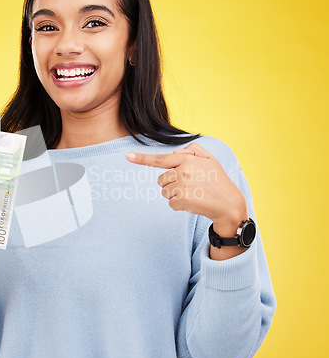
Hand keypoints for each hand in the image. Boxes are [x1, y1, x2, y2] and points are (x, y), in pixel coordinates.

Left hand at [126, 143, 247, 226]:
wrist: (230, 204)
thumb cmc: (219, 181)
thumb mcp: (211, 160)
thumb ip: (193, 151)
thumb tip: (174, 154)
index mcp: (187, 160)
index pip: (160, 159)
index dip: (141, 159)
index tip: (127, 156)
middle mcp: (183, 171)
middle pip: (161, 180)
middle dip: (172, 184)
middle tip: (190, 186)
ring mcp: (182, 186)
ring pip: (165, 192)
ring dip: (175, 195)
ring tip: (193, 194)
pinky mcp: (182, 200)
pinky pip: (171, 204)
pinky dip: (180, 205)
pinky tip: (193, 203)